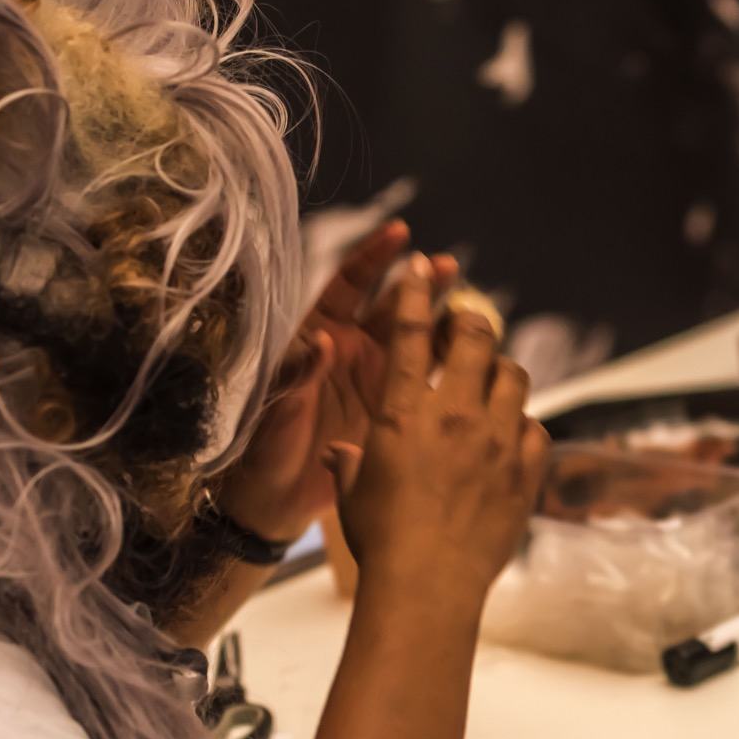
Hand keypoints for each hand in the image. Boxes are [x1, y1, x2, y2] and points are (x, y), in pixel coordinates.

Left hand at [216, 220, 457, 543]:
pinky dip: (449, 370)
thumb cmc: (263, 451)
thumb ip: (296, 373)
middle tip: (450, 268)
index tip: (401, 235)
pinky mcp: (393, 415)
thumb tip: (321, 337)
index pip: (349, 287)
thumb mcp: (275, 410)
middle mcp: (352, 353)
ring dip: (443, 324)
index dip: (373, 258)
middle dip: (422, 285)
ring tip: (473, 310)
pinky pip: (426, 383)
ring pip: (416, 342)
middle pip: (393, 308)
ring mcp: (376, 383)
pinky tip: (476, 362)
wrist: (274, 502)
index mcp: (319, 340)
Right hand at [326, 259, 547, 598]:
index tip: (421, 267)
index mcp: (402, 411)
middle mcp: (453, 415)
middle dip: (471, 320)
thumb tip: (342, 452)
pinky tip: (513, 436)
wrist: (427, 586)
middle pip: (475, 336)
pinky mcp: (526, 471)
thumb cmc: (381, 541)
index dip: (416, 291)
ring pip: (513, 375)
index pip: (411, 331)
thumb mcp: (354, 492)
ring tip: (491, 380)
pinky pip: (536, 427)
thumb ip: (352, 461)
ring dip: (501, 370)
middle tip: (467, 323)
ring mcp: (496, 440)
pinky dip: (524, 425)